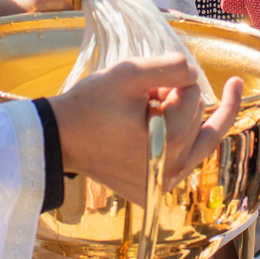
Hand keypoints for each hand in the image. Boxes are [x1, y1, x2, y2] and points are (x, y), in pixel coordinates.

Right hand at [50, 55, 244, 205]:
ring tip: (197, 99)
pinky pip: (182, 163)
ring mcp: (163, 185)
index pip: (193, 95)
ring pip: (200, 144)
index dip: (175, 80)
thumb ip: (173, 66)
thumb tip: (195, 75)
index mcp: (170, 141)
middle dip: (180, 99)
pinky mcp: (152, 192)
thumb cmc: (91, 105)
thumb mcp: (130, 73)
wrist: (59, 138)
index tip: (150, 82)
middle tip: (155, 92)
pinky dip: (182, 143)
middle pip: (199, 119)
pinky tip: (172, 125)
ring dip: (192, 120)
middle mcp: (172, 170)